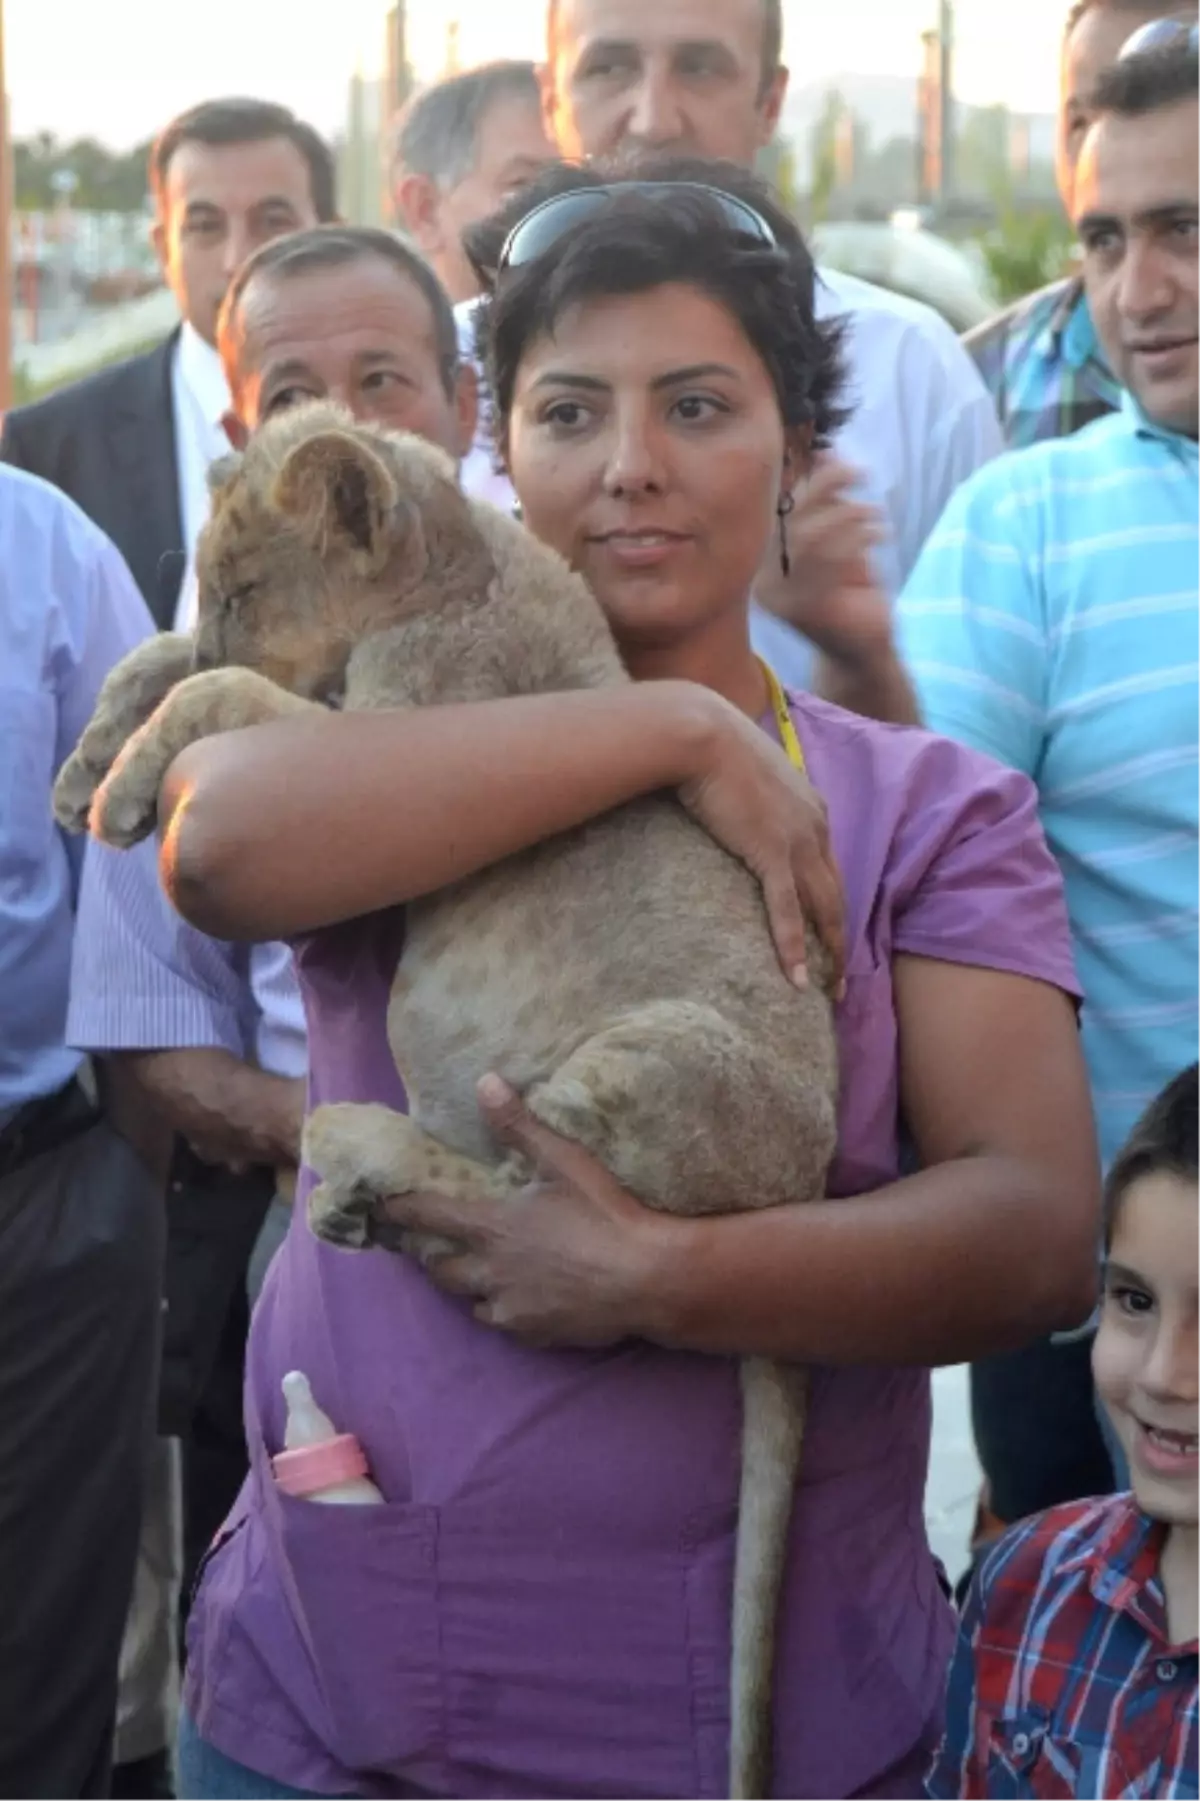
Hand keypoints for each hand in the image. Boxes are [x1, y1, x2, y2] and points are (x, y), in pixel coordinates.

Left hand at [376, 1077, 678, 1348]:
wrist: (646, 1278)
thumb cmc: (604, 1213)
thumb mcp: (563, 1161)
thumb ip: (519, 1125)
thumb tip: (484, 1082)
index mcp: (491, 1227)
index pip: (429, 1217)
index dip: (400, 1210)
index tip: (381, 1207)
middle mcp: (490, 1272)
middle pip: (440, 1269)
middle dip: (432, 1256)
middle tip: (431, 1245)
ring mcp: (510, 1308)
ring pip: (469, 1301)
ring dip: (468, 1285)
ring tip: (476, 1272)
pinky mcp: (534, 1335)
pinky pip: (503, 1322)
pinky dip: (503, 1309)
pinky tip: (519, 1299)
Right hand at [677, 695, 845, 996]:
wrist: (702, 732)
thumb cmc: (713, 745)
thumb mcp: (745, 773)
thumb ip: (751, 798)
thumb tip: (733, 809)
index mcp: (812, 809)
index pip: (829, 869)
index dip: (831, 906)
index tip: (829, 936)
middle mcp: (815, 828)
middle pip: (836, 896)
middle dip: (841, 942)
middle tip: (841, 981)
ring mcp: (797, 841)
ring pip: (823, 909)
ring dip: (829, 954)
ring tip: (828, 991)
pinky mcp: (770, 852)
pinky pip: (786, 911)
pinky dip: (792, 947)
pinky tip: (797, 979)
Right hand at [756, 455, 893, 667]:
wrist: (863, 648)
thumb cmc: (851, 591)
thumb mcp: (837, 536)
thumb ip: (826, 499)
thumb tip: (825, 451)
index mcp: (764, 559)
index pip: (779, 509)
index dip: (806, 479)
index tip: (834, 457)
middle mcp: (764, 579)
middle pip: (789, 520)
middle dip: (826, 487)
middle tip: (859, 473)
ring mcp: (783, 598)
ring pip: (808, 539)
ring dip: (846, 515)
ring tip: (874, 513)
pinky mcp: (808, 610)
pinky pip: (829, 564)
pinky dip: (856, 540)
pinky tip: (877, 535)